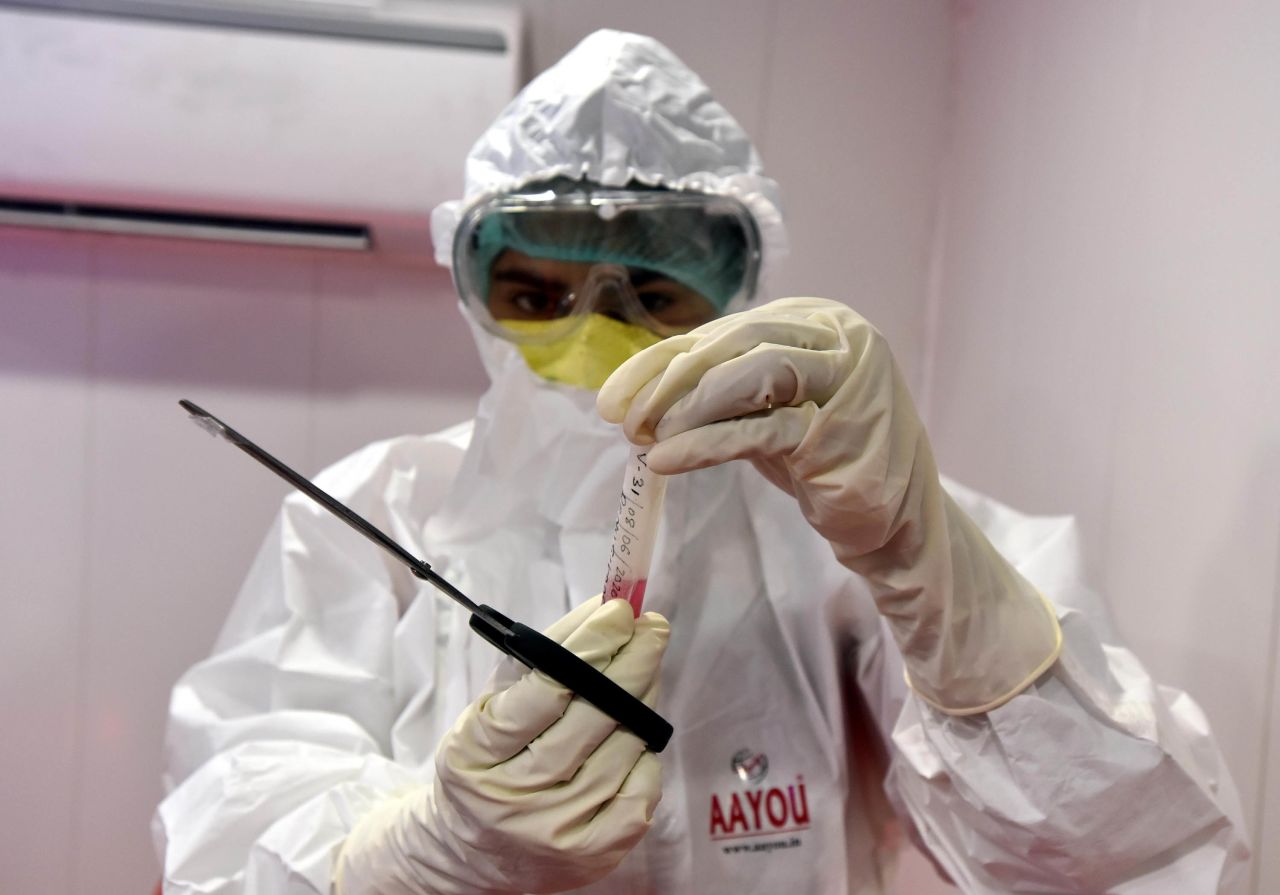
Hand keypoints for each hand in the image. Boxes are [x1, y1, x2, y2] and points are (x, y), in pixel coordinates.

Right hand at [335, 598, 668, 893]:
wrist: (473, 850)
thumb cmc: (488, 762)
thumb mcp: (490, 707)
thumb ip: (540, 658)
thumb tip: (599, 611)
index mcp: (477, 753)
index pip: (544, 690)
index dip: (590, 646)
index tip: (617, 613)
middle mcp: (514, 797)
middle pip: (591, 719)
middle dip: (631, 664)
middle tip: (652, 629)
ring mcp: (557, 829)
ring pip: (621, 750)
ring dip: (643, 701)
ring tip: (646, 671)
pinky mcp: (593, 853)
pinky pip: (639, 792)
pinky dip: (644, 757)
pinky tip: (636, 736)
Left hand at [598, 297, 1058, 713]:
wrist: (893, 519)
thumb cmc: (823, 457)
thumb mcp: (766, 409)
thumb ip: (718, 388)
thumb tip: (637, 391)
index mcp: (814, 319)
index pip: (722, 332)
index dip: (659, 361)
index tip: (611, 397)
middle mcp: (836, 336)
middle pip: (730, 345)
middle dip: (666, 382)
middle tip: (619, 417)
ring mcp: (844, 379)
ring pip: (745, 375)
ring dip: (684, 408)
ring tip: (643, 439)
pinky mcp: (839, 429)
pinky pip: (758, 429)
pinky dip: (704, 444)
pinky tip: (667, 460)